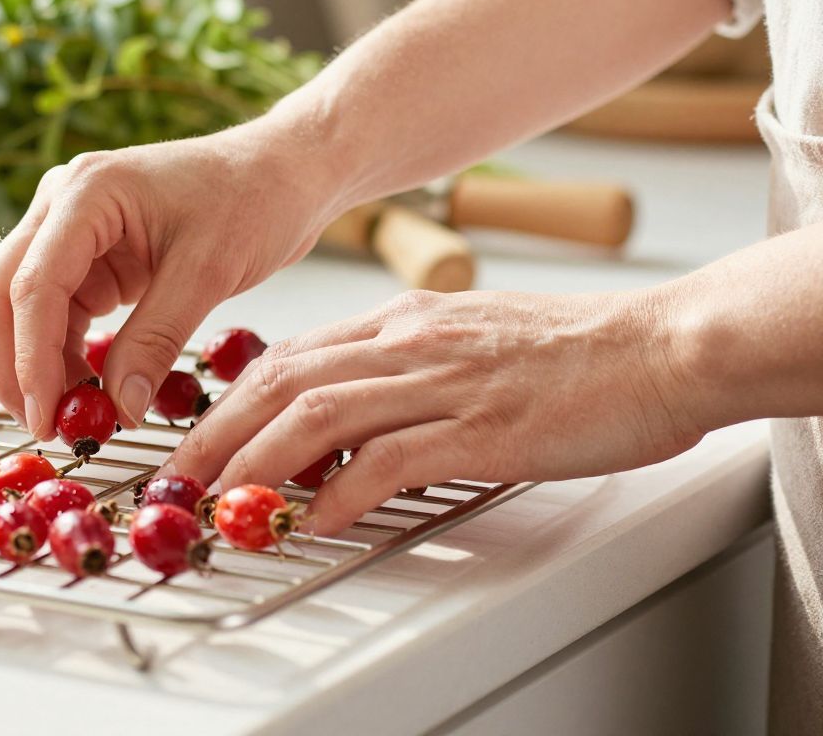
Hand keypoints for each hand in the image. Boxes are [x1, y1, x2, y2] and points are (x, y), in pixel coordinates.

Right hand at [0, 118, 342, 439]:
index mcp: (86, 192)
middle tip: (45, 426)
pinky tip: (86, 391)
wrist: (281, 172)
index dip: (30, 358)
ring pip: (18, 308)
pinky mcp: (85, 255)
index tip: (46, 416)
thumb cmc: (253, 200)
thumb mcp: (208, 272)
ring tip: (72, 417)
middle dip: (13, 365)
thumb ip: (156, 341)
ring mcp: (67, 228)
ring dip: (35, 365)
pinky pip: (54, 312)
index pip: (33, 284)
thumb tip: (120, 409)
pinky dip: (60, 355)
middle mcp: (61, 203)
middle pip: (0, 293)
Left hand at [161, 287, 705, 534]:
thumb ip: (406, 366)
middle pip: (284, 380)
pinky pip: (394, 458)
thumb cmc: (575, 351)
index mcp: (404, 321)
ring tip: (224, 502)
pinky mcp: (484, 428)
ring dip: (259, 462)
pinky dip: (345, 491)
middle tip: (180, 477)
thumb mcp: (470, 338)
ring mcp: (445, 382)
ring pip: (320, 414)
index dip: (232, 401)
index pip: (292, 355)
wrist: (661, 346)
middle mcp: (410, 342)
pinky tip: (319, 520)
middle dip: (219, 432)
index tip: (199, 440)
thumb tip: (349, 417)